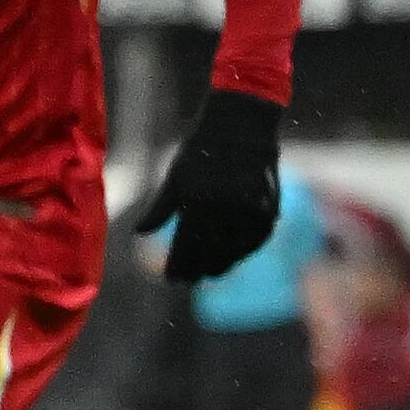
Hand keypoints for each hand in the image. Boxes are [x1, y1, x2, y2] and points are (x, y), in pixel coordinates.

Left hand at [129, 87, 286, 283]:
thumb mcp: (175, 177)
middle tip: (188, 282)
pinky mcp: (269, 206)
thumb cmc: (199, 151)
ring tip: (209, 275)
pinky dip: (245, 251)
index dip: (178, 265)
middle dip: (197, 269)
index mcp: (198, 202)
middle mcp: (226, 209)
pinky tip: (234, 258)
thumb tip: (139, 233)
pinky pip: (257, 239)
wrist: (241, 127)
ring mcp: (250, 209)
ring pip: (236, 250)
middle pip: (210, 252)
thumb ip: (160, 208)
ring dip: (222, 265)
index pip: (186, 246)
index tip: (171, 279)